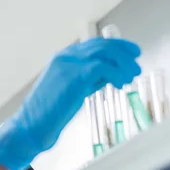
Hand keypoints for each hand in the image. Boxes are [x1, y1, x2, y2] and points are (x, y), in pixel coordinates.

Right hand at [0, 37, 141, 169]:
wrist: (32, 124)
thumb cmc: (49, 113)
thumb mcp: (71, 90)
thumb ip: (87, 80)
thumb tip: (110, 74)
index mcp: (62, 58)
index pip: (93, 44)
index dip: (115, 46)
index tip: (130, 53)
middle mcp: (66, 57)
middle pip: (102, 45)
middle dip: (123, 52)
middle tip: (136, 63)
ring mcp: (70, 65)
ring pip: (105, 52)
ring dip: (123, 63)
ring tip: (132, 75)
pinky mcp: (76, 76)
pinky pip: (104, 67)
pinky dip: (117, 74)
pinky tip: (120, 84)